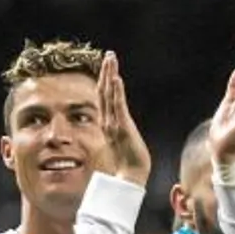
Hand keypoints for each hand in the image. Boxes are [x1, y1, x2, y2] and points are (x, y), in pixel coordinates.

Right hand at [97, 51, 150, 186]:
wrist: (130, 178)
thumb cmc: (128, 163)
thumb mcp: (122, 143)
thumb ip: (119, 132)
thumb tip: (119, 128)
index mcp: (107, 124)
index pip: (104, 98)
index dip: (104, 81)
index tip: (107, 67)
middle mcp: (107, 121)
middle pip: (104, 91)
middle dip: (106, 72)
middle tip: (109, 55)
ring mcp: (113, 124)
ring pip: (109, 94)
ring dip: (110, 74)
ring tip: (111, 59)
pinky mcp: (122, 127)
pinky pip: (117, 105)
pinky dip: (116, 91)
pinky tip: (115, 77)